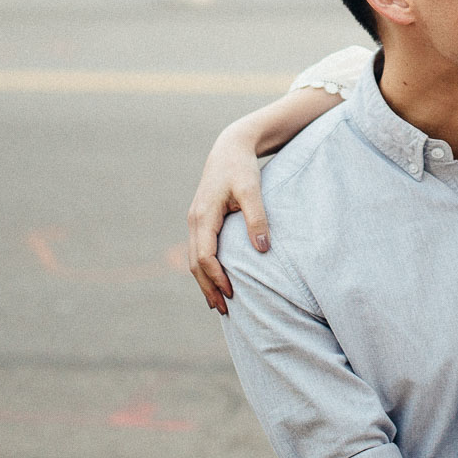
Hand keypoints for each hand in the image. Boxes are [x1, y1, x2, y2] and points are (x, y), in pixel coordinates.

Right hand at [187, 123, 269, 312]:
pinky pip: (199, 250)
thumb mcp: (252, 190)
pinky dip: (205, 268)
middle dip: (207, 288)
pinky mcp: (201, 220)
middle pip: (195, 263)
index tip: (232, 294)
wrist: (230, 147)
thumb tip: (263, 249)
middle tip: (223, 311)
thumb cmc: (242, 167)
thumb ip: (257, 218)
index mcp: (204, 215)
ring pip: (194, 258)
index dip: (217, 278)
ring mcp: (195, 220)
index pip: (206, 256)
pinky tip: (216, 280)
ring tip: (218, 303)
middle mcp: (194, 220)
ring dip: (204, 282)